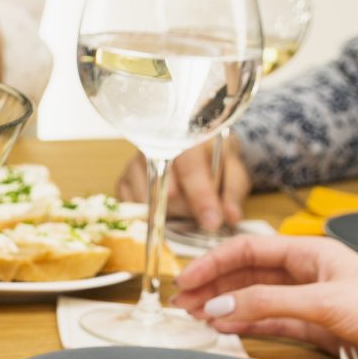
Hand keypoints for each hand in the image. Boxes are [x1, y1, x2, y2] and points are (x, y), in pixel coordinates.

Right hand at [116, 141, 248, 230]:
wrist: (193, 145)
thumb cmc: (214, 158)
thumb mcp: (233, 170)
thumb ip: (233, 191)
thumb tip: (231, 217)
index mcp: (186, 136)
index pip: (190, 168)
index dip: (201, 197)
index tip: (212, 221)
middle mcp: (154, 145)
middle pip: (167, 190)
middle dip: (188, 208)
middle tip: (202, 209)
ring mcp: (135, 162)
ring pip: (148, 200)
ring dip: (170, 212)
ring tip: (185, 204)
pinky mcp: (124, 180)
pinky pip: (133, 206)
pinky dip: (151, 213)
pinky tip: (166, 206)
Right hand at [174, 235, 357, 358]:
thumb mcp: (326, 303)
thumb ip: (269, 304)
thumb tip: (221, 307)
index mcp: (314, 253)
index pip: (249, 250)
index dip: (213, 263)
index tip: (186, 280)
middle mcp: (312, 275)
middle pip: (248, 275)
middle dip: (214, 286)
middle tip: (182, 302)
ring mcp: (315, 303)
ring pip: (257, 300)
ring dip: (226, 307)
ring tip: (196, 317)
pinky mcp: (321, 331)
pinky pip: (273, 323)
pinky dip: (247, 326)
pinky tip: (227, 329)